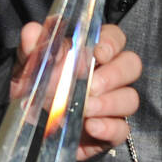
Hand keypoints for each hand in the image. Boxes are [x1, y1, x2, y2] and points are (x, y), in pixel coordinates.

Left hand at [11, 22, 140, 161]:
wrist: (29, 124)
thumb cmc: (35, 87)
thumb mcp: (29, 66)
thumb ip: (32, 47)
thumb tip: (32, 30)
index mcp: (92, 53)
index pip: (116, 38)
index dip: (112, 43)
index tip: (98, 53)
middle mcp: (108, 76)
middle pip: (131, 66)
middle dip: (115, 74)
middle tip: (92, 85)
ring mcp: (111, 104)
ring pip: (130, 98)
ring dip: (110, 103)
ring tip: (86, 108)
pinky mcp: (109, 131)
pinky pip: (122, 129)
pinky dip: (109, 127)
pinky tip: (90, 126)